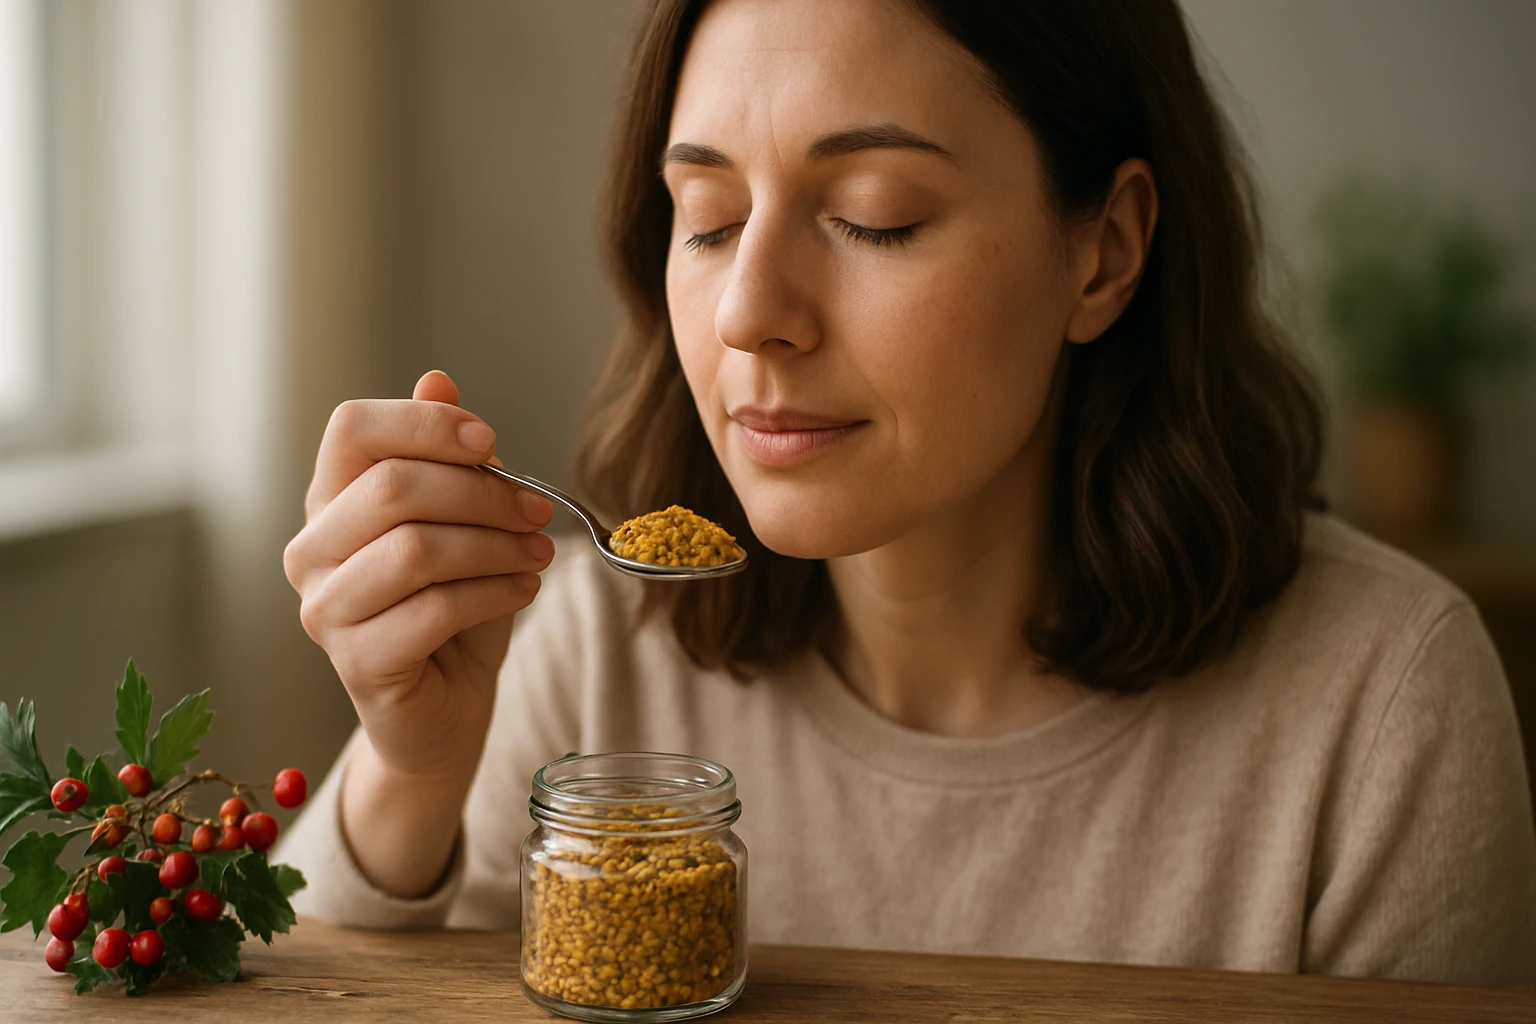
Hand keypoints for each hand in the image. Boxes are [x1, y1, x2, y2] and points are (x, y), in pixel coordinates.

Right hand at [283, 369, 554, 786]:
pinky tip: (524, 591)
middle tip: (537, 510)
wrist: (445, 710)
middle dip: (482, 493)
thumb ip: (447, 458)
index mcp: (329, 501)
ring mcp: (324, 609)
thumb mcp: (461, 524)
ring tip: (539, 555)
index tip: (489, 442)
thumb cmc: (452, 609)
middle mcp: (310, 551)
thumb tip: (437, 380)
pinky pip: (433, 609)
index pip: (352, 429)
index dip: (425, 424)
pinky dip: (494, 593)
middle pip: (392, 488)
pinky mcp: (357, 662)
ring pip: (415, 549)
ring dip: (496, 546)